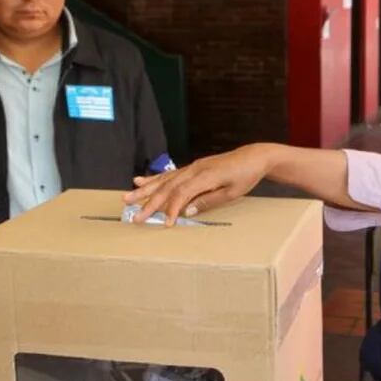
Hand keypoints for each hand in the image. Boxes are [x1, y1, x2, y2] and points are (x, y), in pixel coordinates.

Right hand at [124, 145, 269, 224]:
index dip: (172, 209)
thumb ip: (209, 200)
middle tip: (135, 215)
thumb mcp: (232, 193)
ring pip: (164, 179)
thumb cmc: (245, 176)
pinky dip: (154, 178)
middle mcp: (195, 169)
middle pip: (168, 187)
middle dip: (150, 202)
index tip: (166, 223)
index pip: (182, 194)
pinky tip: (140, 180)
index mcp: (205, 176)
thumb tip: (188, 211)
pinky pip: (169, 174)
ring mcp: (192, 167)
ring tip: (128, 197)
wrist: (253, 157)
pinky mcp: (192, 167)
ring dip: (145, 189)